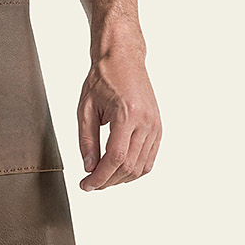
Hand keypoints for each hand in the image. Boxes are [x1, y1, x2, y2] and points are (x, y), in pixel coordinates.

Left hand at [77, 49, 160, 189]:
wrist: (124, 59)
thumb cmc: (103, 78)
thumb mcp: (85, 108)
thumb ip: (86, 140)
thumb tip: (89, 167)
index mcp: (127, 114)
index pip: (115, 157)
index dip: (100, 177)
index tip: (86, 185)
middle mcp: (146, 121)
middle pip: (129, 166)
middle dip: (108, 181)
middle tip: (90, 184)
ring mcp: (155, 125)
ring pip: (141, 167)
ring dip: (121, 178)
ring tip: (103, 177)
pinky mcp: (158, 128)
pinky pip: (149, 158)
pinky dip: (135, 170)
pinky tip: (118, 170)